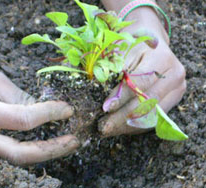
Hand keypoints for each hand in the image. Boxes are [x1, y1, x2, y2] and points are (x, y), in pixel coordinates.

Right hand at [0, 58, 78, 164]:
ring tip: (66, 143)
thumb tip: (44, 109)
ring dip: (44, 152)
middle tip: (74, 141)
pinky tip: (47, 142)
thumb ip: (19, 96)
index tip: (67, 109)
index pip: (24, 119)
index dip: (49, 114)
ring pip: (15, 157)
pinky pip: (9, 151)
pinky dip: (32, 149)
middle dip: (51, 149)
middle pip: (20, 154)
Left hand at [98, 8, 185, 136]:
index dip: (121, 97)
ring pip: (152, 115)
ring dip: (128, 126)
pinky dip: (137, 125)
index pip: (140, 83)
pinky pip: (155, 118)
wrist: (150, 41)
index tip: (105, 108)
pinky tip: (121, 128)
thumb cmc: (132, 41)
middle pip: (147, 102)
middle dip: (123, 117)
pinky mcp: (173, 99)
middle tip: (103, 127)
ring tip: (109, 130)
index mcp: (163, 58)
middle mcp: (175, 75)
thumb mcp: (122, 46)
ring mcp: (177, 89)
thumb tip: (101, 88)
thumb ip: (114, 66)